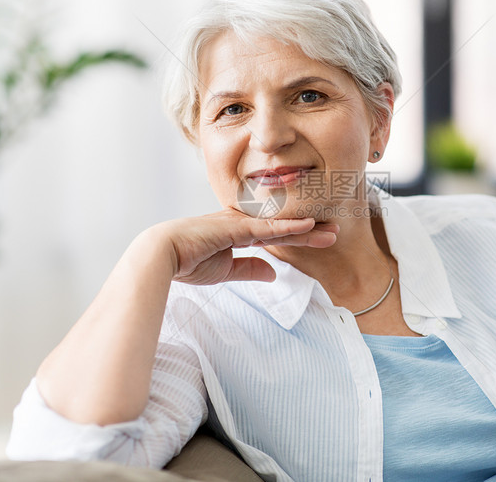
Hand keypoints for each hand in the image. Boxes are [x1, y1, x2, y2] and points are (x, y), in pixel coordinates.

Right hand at [162, 209, 337, 286]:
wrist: (160, 256)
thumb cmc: (186, 261)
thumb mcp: (225, 270)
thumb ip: (249, 269)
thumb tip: (273, 273)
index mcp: (237, 231)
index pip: (274, 234)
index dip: (297, 234)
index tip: (318, 237)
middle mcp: (241, 222)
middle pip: (283, 226)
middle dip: (309, 229)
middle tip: (335, 230)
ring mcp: (239, 223)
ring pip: (280, 226)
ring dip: (307, 229)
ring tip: (332, 231)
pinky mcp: (235, 228)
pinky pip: (268, 228)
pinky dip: (289, 227)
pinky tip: (309, 226)